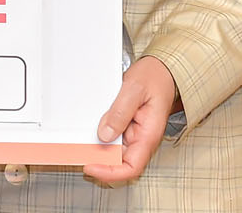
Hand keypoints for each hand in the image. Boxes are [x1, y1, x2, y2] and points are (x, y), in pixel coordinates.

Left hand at [83, 56, 177, 185]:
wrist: (162, 69)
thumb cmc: (155, 77)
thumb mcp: (134, 89)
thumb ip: (119, 112)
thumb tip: (104, 134)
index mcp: (148, 135)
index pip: (131, 168)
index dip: (110, 173)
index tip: (91, 167)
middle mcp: (142, 139)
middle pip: (120, 163)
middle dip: (100, 162)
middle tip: (79, 153)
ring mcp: (135, 134)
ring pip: (115, 152)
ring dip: (99, 150)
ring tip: (81, 141)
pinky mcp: (129, 127)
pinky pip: (114, 138)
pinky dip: (102, 137)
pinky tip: (91, 131)